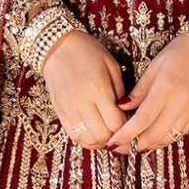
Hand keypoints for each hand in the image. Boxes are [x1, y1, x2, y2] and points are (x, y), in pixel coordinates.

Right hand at [40, 30, 126, 149]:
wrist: (58, 47)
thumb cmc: (88, 53)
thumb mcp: (112, 66)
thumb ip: (121, 92)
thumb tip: (127, 115)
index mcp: (98, 87)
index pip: (115, 122)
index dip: (126, 128)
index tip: (130, 123)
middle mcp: (81, 100)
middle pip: (102, 134)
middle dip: (115, 136)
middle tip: (121, 130)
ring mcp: (68, 108)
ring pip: (87, 139)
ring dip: (100, 141)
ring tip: (107, 133)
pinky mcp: (59, 111)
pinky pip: (74, 136)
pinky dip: (86, 139)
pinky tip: (94, 132)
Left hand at [105, 32, 188, 152]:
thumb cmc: (182, 52)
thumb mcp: (155, 65)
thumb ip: (139, 90)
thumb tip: (121, 106)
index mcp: (166, 87)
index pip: (143, 119)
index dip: (126, 134)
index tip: (112, 141)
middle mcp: (180, 102)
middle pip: (154, 134)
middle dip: (133, 145)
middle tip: (117, 146)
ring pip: (166, 138)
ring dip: (147, 146)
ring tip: (130, 145)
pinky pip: (178, 134)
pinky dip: (162, 140)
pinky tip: (150, 138)